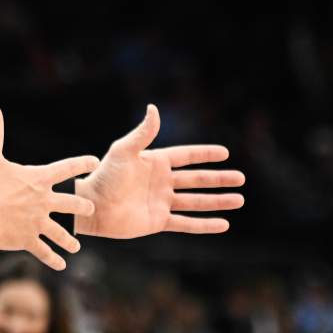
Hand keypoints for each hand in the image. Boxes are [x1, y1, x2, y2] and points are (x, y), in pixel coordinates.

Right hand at [0, 105, 98, 270]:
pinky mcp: (28, 240)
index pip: (66, 168)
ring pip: (61, 232)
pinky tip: (61, 266)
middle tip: (90, 207)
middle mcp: (43, 201)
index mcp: (38, 179)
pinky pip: (44, 252)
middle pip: (71, 203)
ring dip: (69, 240)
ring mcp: (38, 222)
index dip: (82, 163)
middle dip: (82, 205)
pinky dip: (53, 260)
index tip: (95, 161)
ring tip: (76, 247)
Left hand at [75, 104, 244, 238]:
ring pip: (196, 201)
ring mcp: (161, 202)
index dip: (205, 155)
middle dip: (218, 179)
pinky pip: (186, 223)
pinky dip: (205, 224)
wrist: (91, 207)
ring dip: (217, 201)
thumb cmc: (104, 176)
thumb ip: (142, 133)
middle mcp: (161, 181)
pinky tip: (223, 224)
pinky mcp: (158, 221)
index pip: (186, 156)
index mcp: (154, 162)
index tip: (225, 153)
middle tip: (241, 178)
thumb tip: (154, 108)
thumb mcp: (123, 151)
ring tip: (239, 200)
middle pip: (196, 179)